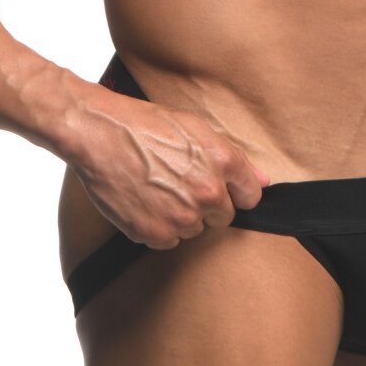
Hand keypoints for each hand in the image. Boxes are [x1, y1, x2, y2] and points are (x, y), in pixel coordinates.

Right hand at [68, 88, 270, 248]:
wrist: (101, 134)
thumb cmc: (146, 125)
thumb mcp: (196, 129)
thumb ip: (235, 160)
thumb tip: (264, 182)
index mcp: (222, 162)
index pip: (250, 197)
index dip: (235, 193)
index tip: (221, 190)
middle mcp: (207, 192)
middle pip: (222, 217)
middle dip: (205, 205)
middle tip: (177, 182)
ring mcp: (182, 216)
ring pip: (193, 230)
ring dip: (180, 216)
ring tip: (156, 187)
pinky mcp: (155, 234)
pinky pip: (167, 240)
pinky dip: (157, 226)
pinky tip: (143, 200)